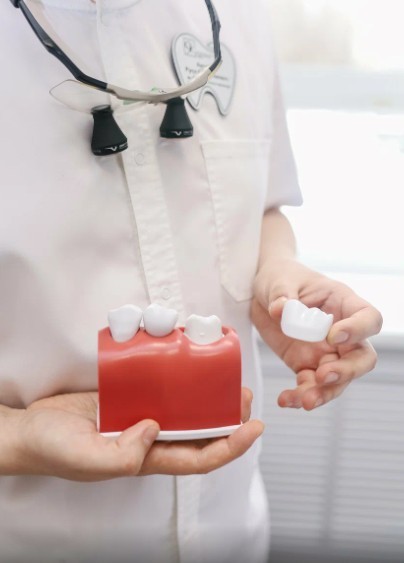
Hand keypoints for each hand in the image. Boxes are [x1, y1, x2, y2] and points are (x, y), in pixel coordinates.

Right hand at [13, 388, 262, 480]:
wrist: (28, 429)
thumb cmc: (51, 449)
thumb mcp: (86, 459)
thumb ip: (122, 455)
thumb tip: (154, 430)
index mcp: (144, 459)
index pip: (198, 458)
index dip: (230, 446)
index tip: (253, 427)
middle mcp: (147, 440)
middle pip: (198, 433)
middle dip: (227, 419)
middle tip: (244, 396)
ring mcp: (137, 418)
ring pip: (182, 410)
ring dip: (206, 398)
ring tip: (225, 379)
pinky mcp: (126, 398)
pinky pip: (157, 390)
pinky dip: (174, 381)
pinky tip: (183, 365)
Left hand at [252, 258, 382, 409]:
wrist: (262, 293)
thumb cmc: (280, 278)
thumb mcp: (278, 280)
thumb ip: (281, 296)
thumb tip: (281, 310)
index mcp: (343, 304)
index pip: (368, 318)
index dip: (358, 330)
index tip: (333, 335)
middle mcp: (341, 332)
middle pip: (362, 358)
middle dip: (347, 371)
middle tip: (323, 375)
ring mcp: (326, 352)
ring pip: (338, 380)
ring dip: (324, 393)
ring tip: (305, 400)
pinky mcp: (306, 365)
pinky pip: (310, 386)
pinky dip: (300, 395)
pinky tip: (286, 399)